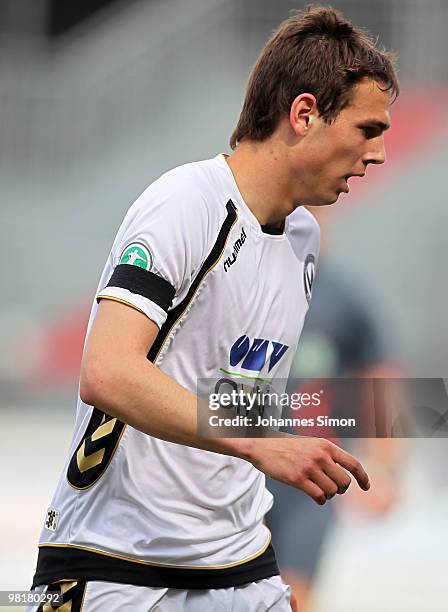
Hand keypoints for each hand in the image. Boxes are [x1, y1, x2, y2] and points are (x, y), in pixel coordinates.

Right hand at [249, 435, 369, 504]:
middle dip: (341, 489)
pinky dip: (319, 500)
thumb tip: (342, 473)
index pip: (353, 463)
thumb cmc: (286, 446)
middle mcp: (320, 456)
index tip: (366, 487)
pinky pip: (319, 497)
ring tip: (320, 491)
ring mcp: (309, 467)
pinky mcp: (298, 479)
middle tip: (333, 489)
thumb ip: (326, 455)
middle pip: (345, 482)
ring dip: (328, 495)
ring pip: (333, 492)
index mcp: (326, 445)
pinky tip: (315, 496)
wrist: (262, 445)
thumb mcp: (311, 444)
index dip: (363, 477)